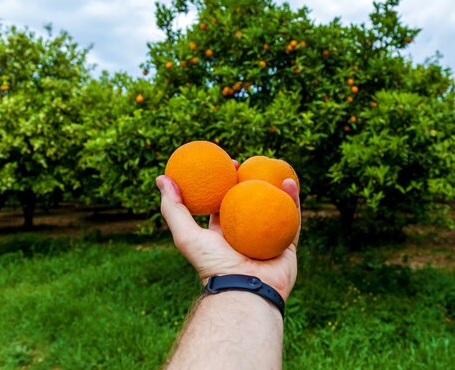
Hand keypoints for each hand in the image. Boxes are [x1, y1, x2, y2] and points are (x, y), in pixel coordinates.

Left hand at [156, 173, 300, 300]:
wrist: (243, 292)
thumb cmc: (213, 265)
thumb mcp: (186, 234)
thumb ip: (173, 208)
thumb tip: (161, 178)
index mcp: (223, 233)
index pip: (224, 202)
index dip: (226, 182)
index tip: (228, 162)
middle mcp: (245, 235)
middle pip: (250, 202)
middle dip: (252, 181)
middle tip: (252, 162)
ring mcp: (267, 240)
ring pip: (274, 208)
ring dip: (275, 187)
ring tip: (274, 167)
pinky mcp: (286, 246)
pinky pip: (292, 220)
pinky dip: (292, 201)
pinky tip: (290, 181)